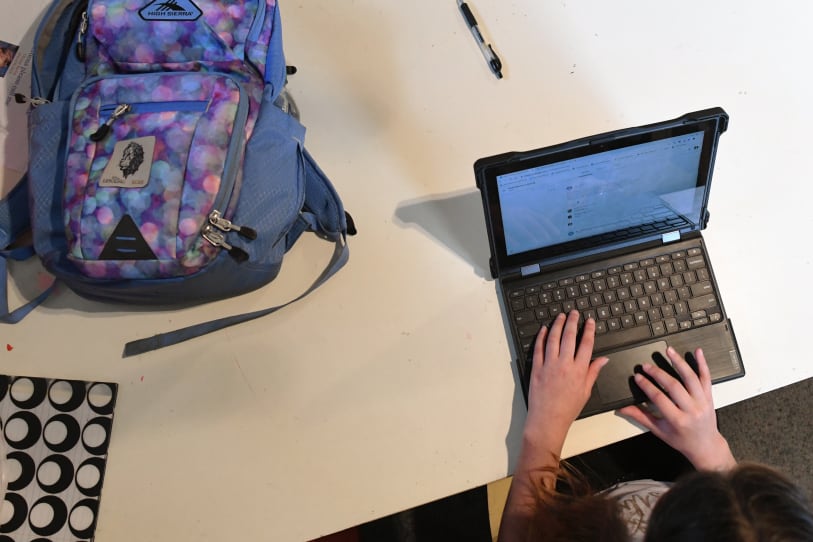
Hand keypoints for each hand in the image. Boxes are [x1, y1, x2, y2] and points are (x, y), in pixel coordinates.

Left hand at [524, 311, 608, 453]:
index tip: (590, 321)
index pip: (586, 344)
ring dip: (557, 325)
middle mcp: (564, 365)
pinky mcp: (536, 368)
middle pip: (569, 337)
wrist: (548, 420)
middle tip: (574, 312)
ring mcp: (549, 365)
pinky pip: (538, 348)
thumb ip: (593, 372)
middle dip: (573, 322)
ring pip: (553, 339)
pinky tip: (544, 329)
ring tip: (560, 316)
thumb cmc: (568, 408)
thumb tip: (603, 359)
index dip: (589, 330)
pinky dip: (541, 337)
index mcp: (579, 370)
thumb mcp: (586, 391)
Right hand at [618, 346, 735, 470]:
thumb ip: (640, 416)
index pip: (659, 398)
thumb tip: (623, 408)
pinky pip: (707, 378)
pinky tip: (697, 352)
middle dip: (658, 373)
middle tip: (646, 366)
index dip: (647, 385)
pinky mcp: (709, 396)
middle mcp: (692, 410)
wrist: (706, 446)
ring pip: (691, 378)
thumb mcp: (659, 431)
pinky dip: (703, 364)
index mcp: (677, 420)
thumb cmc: (682, 440)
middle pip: (673, 386)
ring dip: (679, 362)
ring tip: (668, 351)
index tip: (638, 377)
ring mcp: (702, 402)